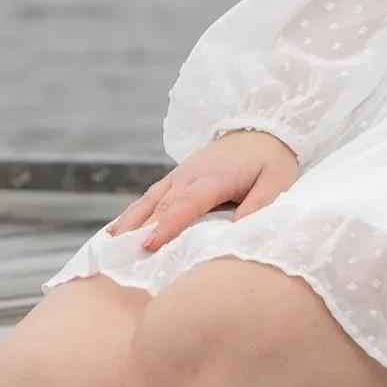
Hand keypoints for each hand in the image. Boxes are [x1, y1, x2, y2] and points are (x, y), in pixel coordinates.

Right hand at [108, 131, 299, 251]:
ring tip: (109, 248)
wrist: (260, 128)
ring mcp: (179, 176)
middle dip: (139, 232)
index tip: (148, 245)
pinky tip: (115, 232)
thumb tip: (240, 228)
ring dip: (129, 224)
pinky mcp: (175, 178)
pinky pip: (149, 197)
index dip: (167, 226)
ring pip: (149, 201)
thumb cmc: (270, 161)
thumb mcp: (276, 182)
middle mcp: (189, 176)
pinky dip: (131, 214)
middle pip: (160, 206)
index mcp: (213, 179)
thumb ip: (260, 204)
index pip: (185, 205)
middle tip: (120, 258)